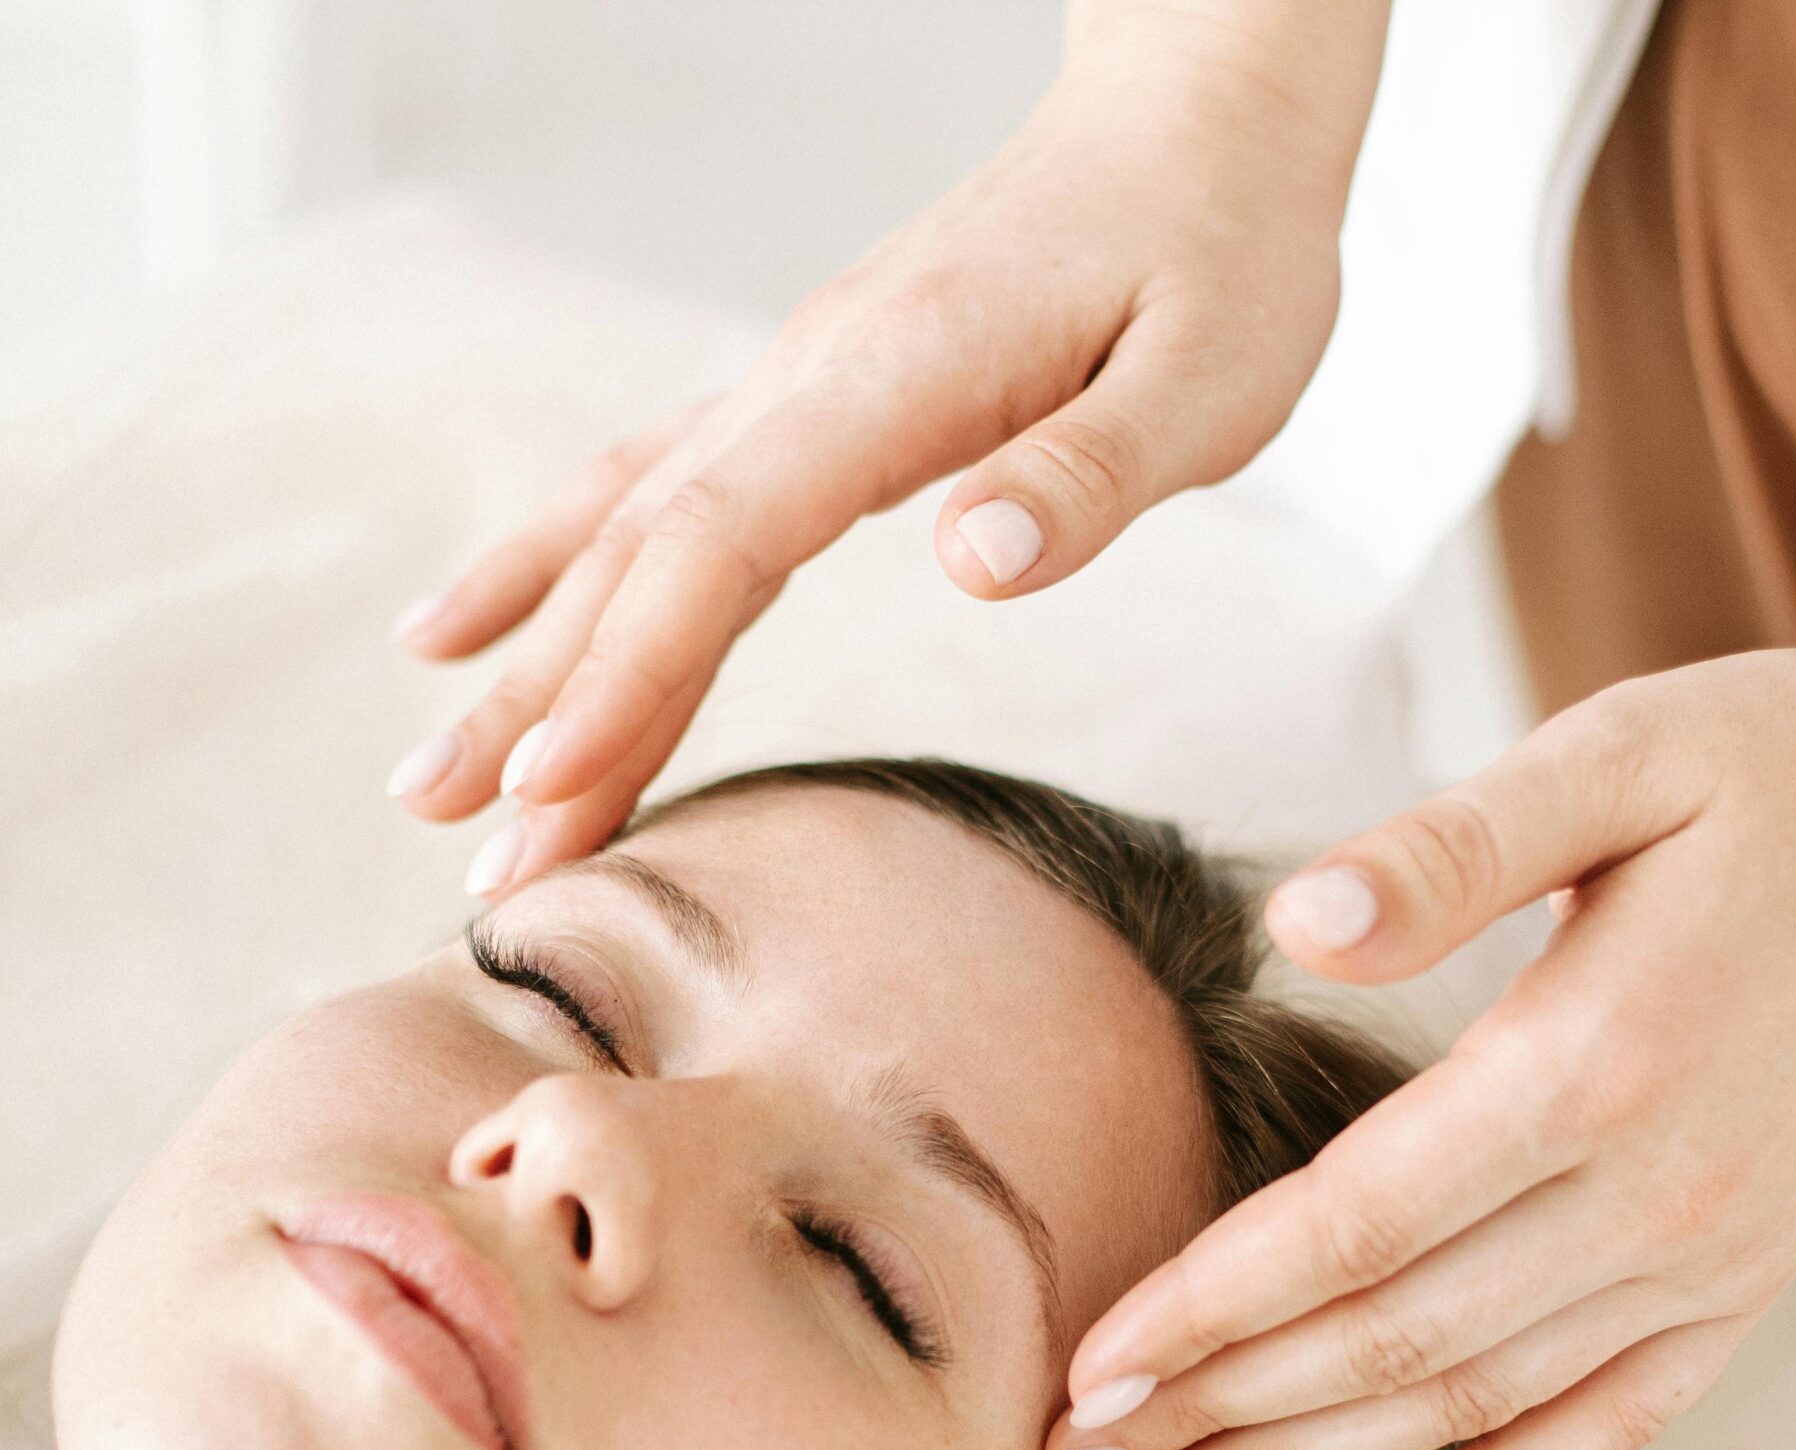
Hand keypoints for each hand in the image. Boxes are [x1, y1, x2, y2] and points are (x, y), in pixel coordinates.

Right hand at [383, 1, 1391, 889]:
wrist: (1197, 114)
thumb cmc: (1220, 251)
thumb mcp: (1210, 377)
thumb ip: (1087, 476)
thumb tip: (970, 562)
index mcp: (898, 379)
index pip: (726, 542)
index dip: (630, 671)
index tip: (555, 789)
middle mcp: (809, 377)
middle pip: (639, 556)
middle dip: (542, 708)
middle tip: (456, 840)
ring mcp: (790, 384)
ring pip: (622, 533)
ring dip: (523, 661)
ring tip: (427, 779)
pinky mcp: (800, 400)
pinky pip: (645, 491)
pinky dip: (550, 568)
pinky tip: (471, 630)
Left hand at [1048, 652, 1795, 1449]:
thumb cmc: (1777, 774)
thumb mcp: (1623, 756)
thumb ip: (1453, 847)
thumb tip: (1297, 926)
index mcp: (1591, 1067)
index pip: (1347, 1228)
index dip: (1205, 1309)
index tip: (1080, 1374)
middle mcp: (1653, 1196)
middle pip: (1388, 1341)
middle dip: (1214, 1414)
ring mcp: (1713, 1259)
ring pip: (1475, 1401)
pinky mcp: (1752, 1285)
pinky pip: (1615, 1422)